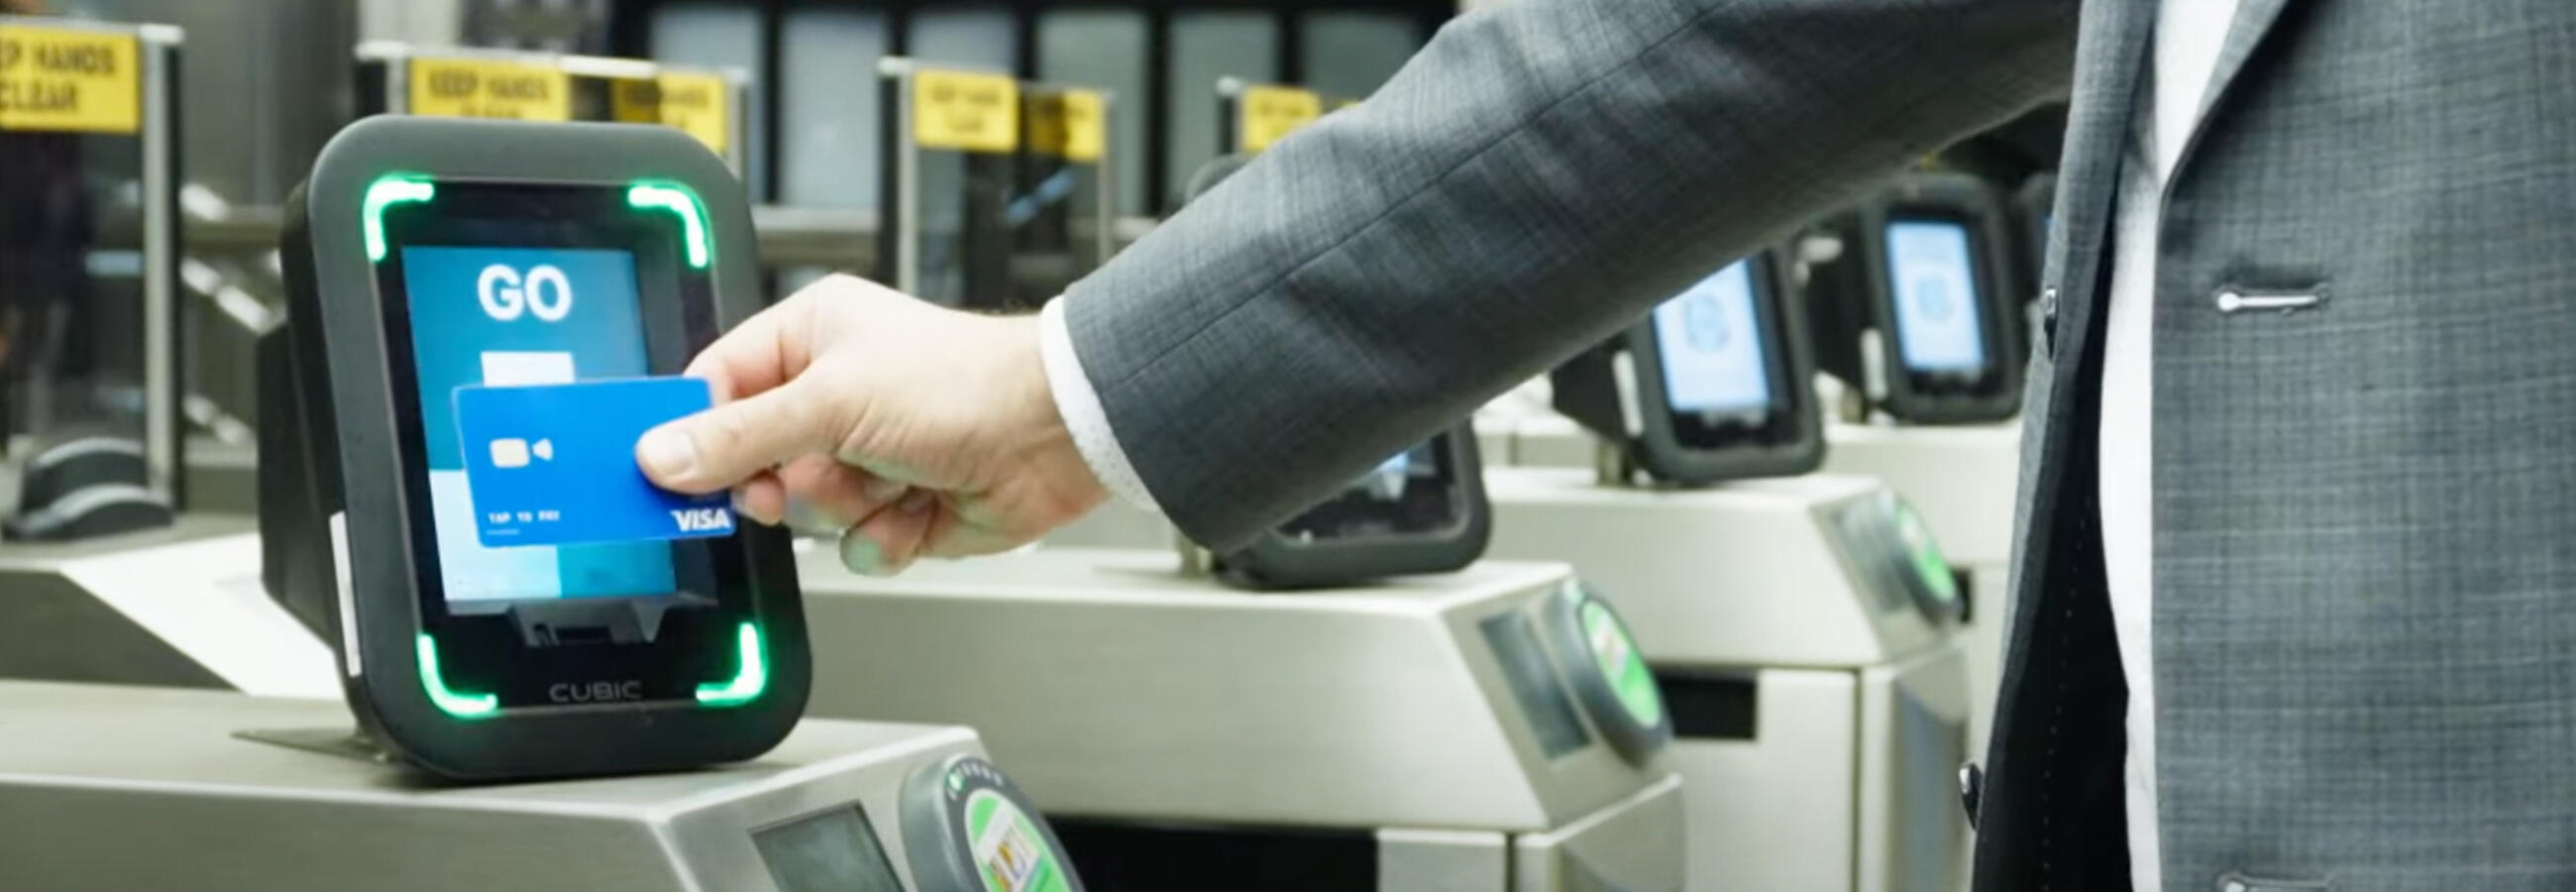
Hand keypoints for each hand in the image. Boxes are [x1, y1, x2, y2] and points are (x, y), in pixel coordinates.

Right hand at [634, 275, 1107, 574]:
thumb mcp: (832, 401)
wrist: (1054, 435)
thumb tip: (662, 453)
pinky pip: (854, 544)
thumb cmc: (963, 385)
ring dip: (844, 507)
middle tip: (794, 484)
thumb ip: (741, 434)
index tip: (672, 471)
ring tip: (887, 480)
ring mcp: (870, 452)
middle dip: (782, 482)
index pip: (718, 385)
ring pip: (807, 510)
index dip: (695, 431)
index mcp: (811, 337)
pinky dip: (883, 537)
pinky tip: (917, 510)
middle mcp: (836, 392)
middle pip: (755, 460)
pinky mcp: (900, 505)